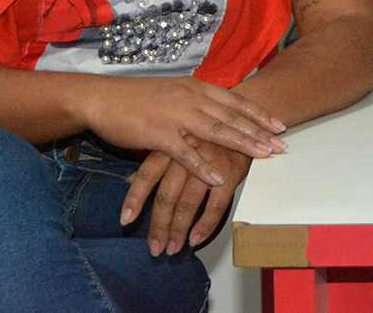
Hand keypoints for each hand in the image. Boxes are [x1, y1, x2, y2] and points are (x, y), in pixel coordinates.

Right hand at [81, 76, 283, 185]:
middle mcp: (191, 98)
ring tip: (263, 156)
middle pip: (232, 117)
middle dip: (259, 132)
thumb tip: (219, 110)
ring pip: (216, 131)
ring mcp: (175, 115)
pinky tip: (219, 177)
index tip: (279, 126)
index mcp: (196, 87)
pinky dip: (204, 166)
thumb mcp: (174, 92)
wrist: (102, 98)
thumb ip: (197, 100)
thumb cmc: (138, 98)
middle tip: (281, 145)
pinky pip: (186, 153)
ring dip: (242, 144)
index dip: (259, 114)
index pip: (235, 101)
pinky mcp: (158, 134)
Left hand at [122, 138, 252, 255]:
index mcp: (171, 145)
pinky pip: (215, 206)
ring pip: (188, 203)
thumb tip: (129, 181)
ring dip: (179, 230)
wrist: (247, 125)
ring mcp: (209, 165)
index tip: (125, 220)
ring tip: (172, 248)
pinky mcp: (230, 175)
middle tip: (155, 247)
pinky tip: (195, 239)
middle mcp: (187, 154)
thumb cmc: (207, 136)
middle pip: (167, 195)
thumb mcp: (179, 142)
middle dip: (159, 224)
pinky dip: (204, 225)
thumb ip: (155, 162)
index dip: (135, 198)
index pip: (147, 174)